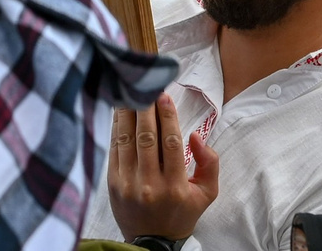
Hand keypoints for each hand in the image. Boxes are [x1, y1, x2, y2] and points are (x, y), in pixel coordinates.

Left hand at [108, 97, 217, 239]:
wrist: (152, 242)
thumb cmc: (181, 213)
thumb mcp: (206, 193)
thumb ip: (209, 163)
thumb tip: (195, 136)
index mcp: (175, 187)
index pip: (170, 142)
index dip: (167, 115)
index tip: (164, 95)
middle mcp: (150, 185)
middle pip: (146, 137)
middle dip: (146, 107)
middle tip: (146, 86)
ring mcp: (128, 184)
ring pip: (127, 139)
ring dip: (129, 112)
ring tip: (131, 90)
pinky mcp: (112, 183)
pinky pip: (114, 148)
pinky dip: (116, 127)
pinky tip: (120, 111)